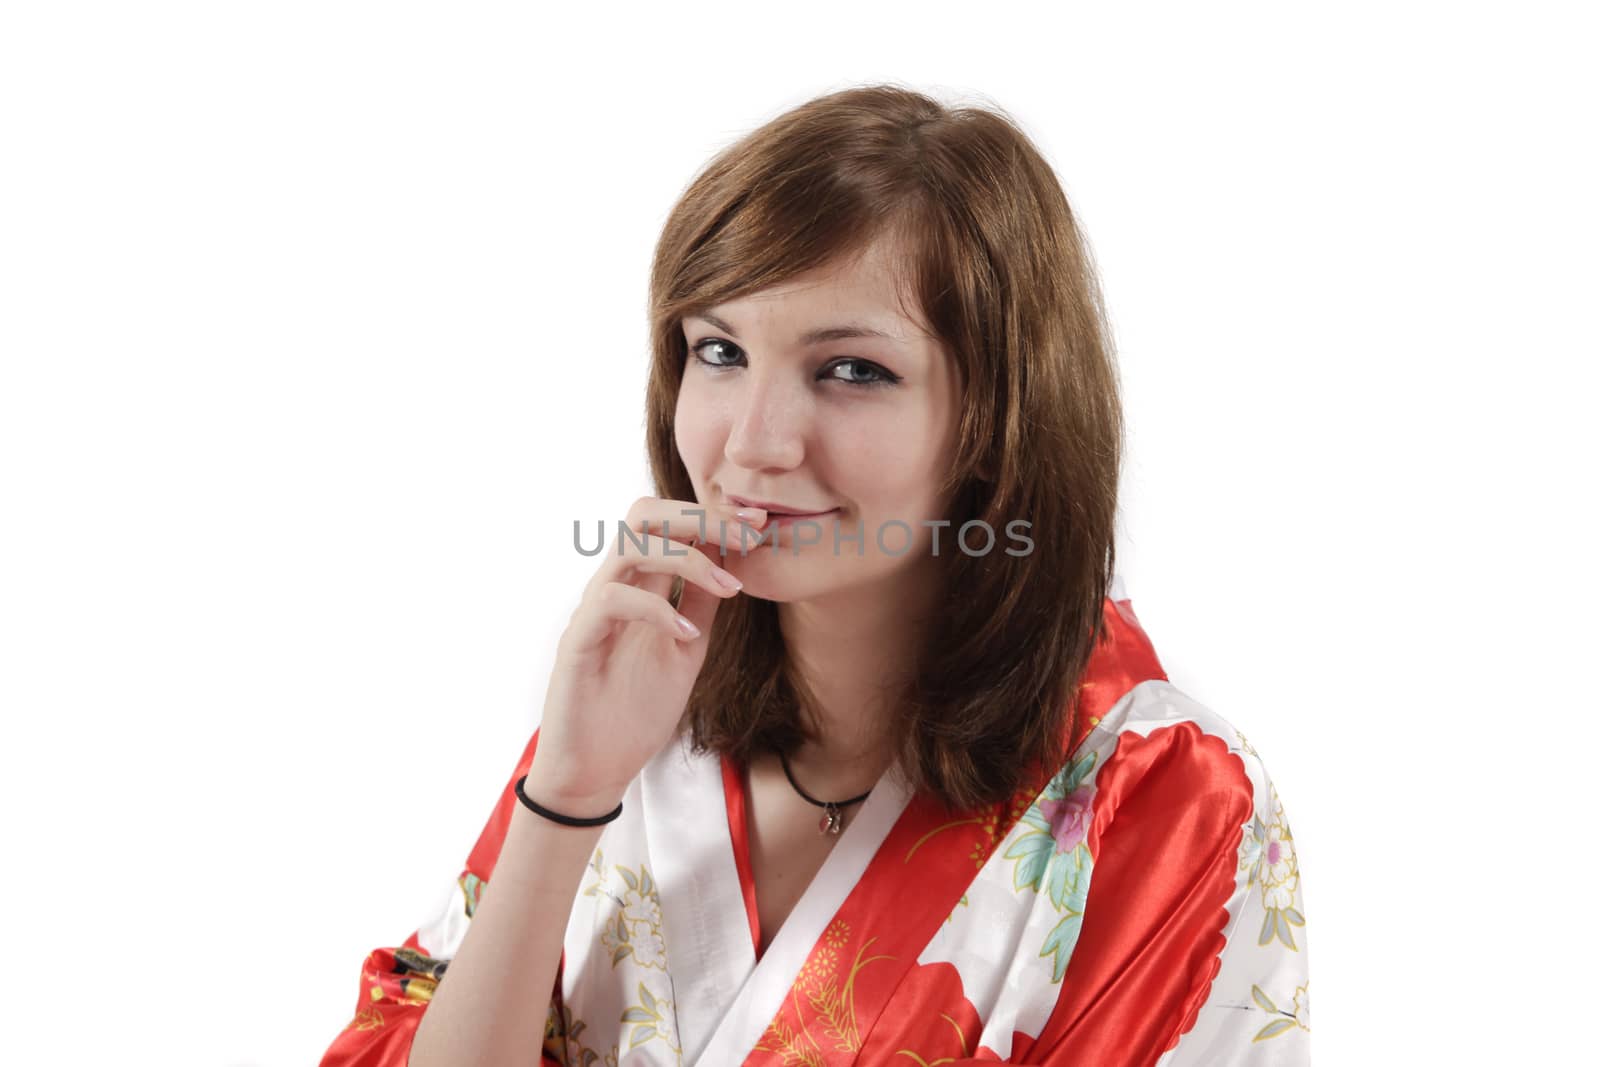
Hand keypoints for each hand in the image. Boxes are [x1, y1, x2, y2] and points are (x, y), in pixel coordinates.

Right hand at [524, 496, 764, 814]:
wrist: (597, 768)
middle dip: (701, 516)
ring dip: (687, 557)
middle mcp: (614, 586)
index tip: (759, 522)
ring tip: (728, 587)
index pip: (672, 525)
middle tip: (748, 537)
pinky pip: (612, 601)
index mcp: (640, 585)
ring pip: (629, 545)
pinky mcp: (578, 641)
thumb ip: (702, 606)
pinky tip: (686, 634)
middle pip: (645, 513)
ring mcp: (592, 610)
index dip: (716, 515)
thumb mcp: (686, 650)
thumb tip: (735, 564)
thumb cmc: (636, 710)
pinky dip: (656, 609)